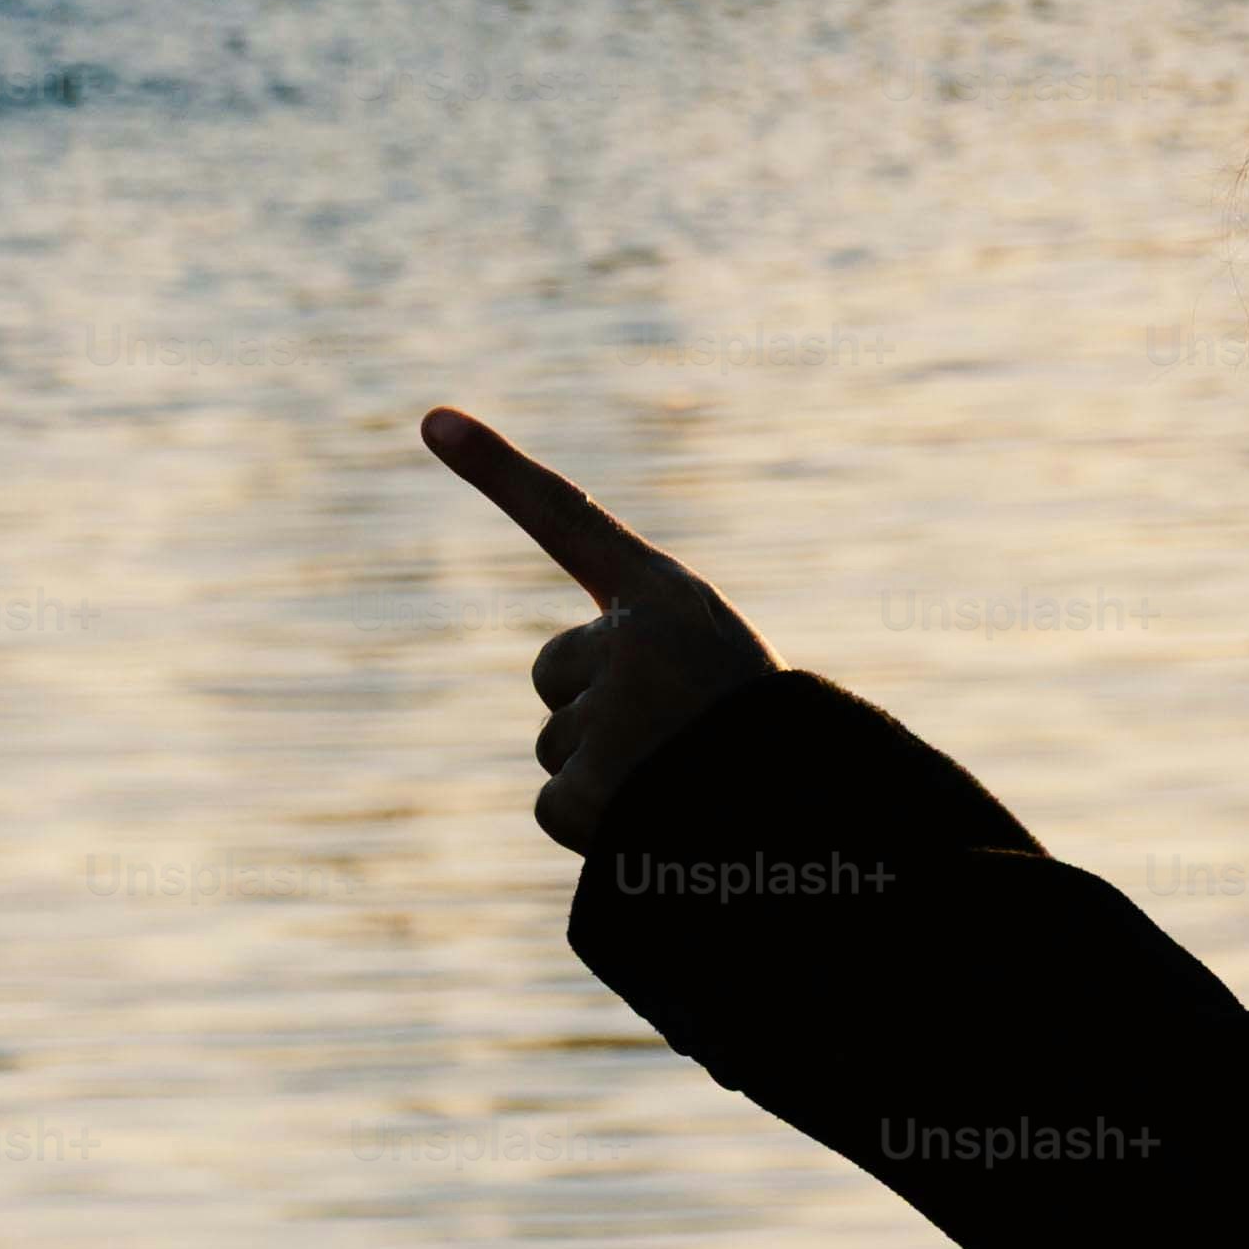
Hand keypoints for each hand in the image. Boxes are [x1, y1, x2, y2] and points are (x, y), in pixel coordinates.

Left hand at [424, 407, 778, 853]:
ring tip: (677, 784)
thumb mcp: (721, 675)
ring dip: (603, 773)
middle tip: (673, 739)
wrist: (815, 829)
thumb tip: (566, 709)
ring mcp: (609, 714)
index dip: (498, 469)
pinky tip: (651, 823)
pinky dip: (591, 825)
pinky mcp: (589, 788)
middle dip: (592, 711)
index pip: (570, 519)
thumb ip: (642, 659)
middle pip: (554, 674)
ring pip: (557, 744)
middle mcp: (633, 641)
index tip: (434, 420)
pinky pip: (552, 803)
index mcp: (669, 599)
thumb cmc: (771, 751)